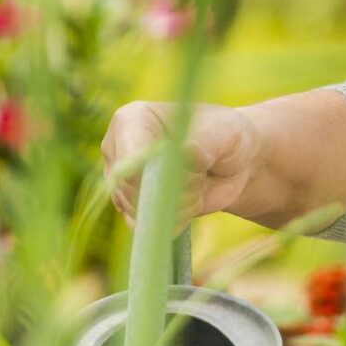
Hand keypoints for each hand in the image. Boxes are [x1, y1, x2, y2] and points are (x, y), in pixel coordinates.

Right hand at [101, 102, 261, 224]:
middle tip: (202, 174)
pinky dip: (175, 219)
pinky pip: (145, 225)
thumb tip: (188, 153)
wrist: (227, 162)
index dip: (156, 173)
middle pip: (131, 188)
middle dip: (174, 190)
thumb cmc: (223, 136)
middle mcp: (118, 150)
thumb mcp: (223, 133)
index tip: (191, 171)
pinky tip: (191, 201)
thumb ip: (205, 142)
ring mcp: (122, 180)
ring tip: (198, 184)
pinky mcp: (131, 205)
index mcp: (132, 120)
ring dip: (179, 205)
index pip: (128, 156)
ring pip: (141, 209)